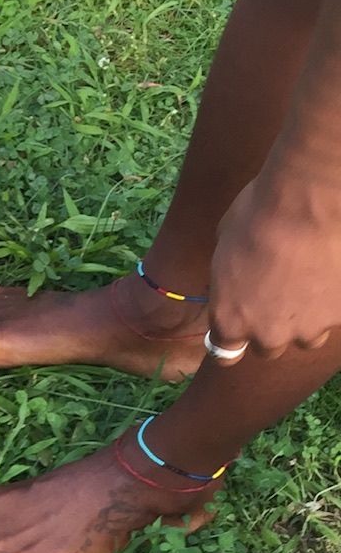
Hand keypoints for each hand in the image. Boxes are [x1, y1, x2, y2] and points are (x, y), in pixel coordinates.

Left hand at [205, 174, 340, 361]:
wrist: (310, 199)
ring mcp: (309, 328)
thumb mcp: (224, 244)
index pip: (225, 353)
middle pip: (269, 347)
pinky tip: (333, 271)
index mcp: (230, 320)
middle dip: (273, 325)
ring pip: (309, 335)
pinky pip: (336, 314)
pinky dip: (335, 298)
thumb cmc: (260, 214)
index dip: (233, 339)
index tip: (240, 328)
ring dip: (307, 316)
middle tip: (281, 293)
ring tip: (312, 280)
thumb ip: (229, 274)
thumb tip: (236, 273)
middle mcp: (268, 334)